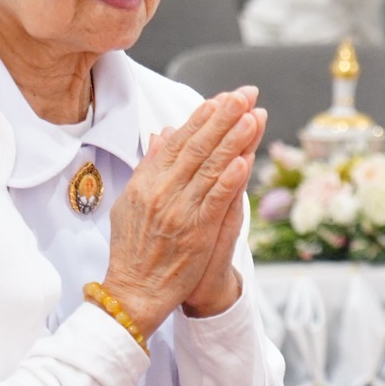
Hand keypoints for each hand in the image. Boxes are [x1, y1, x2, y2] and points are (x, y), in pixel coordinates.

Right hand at [102, 88, 261, 332]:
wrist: (133, 292)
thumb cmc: (133, 250)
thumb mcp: (131, 202)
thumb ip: (149, 166)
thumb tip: (162, 134)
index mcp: (147, 182)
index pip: (179, 141)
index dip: (202, 117)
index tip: (221, 97)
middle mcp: (162, 192)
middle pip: (198, 146)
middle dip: (224, 117)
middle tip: (245, 94)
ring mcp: (179, 211)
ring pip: (211, 168)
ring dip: (234, 139)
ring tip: (253, 115)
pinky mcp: (196, 232)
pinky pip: (216, 201)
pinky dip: (230, 180)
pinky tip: (245, 160)